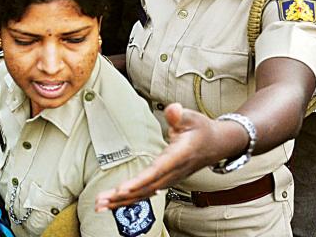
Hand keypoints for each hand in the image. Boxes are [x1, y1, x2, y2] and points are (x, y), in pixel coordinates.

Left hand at [95, 103, 225, 210]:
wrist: (217, 145)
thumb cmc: (202, 130)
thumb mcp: (193, 118)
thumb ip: (179, 115)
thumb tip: (173, 109)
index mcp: (178, 156)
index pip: (157, 171)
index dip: (139, 181)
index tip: (122, 189)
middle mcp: (173, 173)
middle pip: (145, 187)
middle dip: (122, 196)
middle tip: (100, 201)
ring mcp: (170, 180)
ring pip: (144, 194)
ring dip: (121, 201)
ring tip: (99, 205)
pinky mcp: (165, 182)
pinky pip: (145, 194)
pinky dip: (128, 200)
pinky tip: (113, 204)